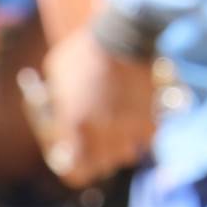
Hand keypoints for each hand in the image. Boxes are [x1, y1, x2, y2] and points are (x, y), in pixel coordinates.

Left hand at [39, 34, 160, 185]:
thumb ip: (57, 106)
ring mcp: (129, 127)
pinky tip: (135, 116)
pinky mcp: (151, 119)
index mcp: (74, 124)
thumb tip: (59, 120)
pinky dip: (142, 132)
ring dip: (120, 145)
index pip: (75, 171)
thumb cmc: (81, 53)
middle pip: (103, 166)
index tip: (73, 154)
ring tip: (117, 126)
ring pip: (126, 155)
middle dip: (97, 156)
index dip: (73, 166)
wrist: (121, 35)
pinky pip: (146, 139)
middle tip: (95, 140)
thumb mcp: (55, 77)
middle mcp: (102, 132)